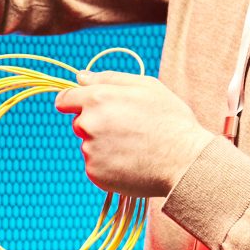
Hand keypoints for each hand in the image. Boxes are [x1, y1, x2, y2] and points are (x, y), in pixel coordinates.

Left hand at [52, 72, 214, 198]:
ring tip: (134, 147)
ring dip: (104, 146)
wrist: (183, 162)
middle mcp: (89, 124)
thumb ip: (109, 78)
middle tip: (128, 129)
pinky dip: (109, 165)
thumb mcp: (147, 86)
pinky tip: (131, 162)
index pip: (65, 99)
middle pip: (80, 123)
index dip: (73, 101)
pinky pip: (96, 166)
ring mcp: (90, 151)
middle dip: (96, 124)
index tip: (84, 107)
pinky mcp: (95, 173)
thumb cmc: (170, 120)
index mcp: (98, 99)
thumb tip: (81, 76)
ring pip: (89, 145)